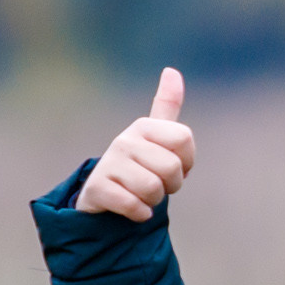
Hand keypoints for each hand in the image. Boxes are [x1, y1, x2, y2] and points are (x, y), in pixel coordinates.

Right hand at [74, 68, 194, 221]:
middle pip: (171, 168)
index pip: (184, 138)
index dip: (186, 161)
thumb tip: (172, 70)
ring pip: (153, 189)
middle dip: (170, 185)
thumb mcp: (154, 137)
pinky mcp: (98, 188)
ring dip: (153, 201)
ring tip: (140, 194)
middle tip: (156, 184)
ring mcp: (109, 163)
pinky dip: (139, 213)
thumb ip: (166, 107)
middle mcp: (124, 140)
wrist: (103, 196)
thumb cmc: (138, 166)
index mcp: (143, 126)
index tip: (172, 166)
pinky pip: (134, 205)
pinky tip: (132, 208)